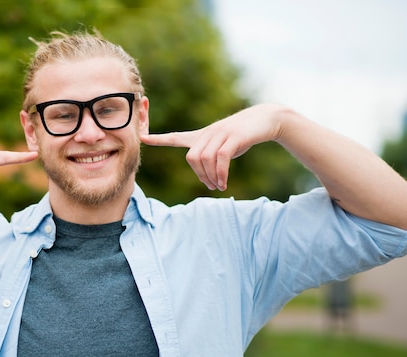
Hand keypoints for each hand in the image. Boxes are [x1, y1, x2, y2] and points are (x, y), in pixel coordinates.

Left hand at [140, 104, 285, 190]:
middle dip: (199, 176)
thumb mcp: (221, 147)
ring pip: (205, 160)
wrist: (265, 120)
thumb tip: (205, 178)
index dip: (158, 139)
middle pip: (192, 158)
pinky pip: (220, 159)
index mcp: (201, 136)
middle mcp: (207, 133)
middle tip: (210, 186)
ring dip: (211, 177)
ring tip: (219, 186)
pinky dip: (220, 174)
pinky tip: (224, 182)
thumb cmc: (241, 136)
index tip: (141, 138)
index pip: (175, 137)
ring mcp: (220, 134)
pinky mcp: (233, 137)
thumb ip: (209, 158)